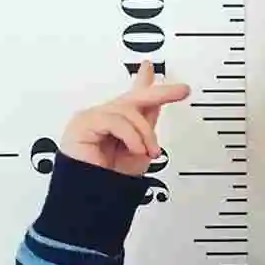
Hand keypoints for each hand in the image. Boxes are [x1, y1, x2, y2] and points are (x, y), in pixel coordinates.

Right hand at [60, 60, 190, 175]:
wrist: (97, 197)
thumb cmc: (113, 180)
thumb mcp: (142, 150)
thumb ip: (147, 127)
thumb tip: (157, 104)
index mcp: (120, 125)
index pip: (132, 97)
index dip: (143, 80)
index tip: (150, 66)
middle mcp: (106, 117)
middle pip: (134, 97)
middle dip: (161, 92)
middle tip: (181, 91)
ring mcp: (93, 118)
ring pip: (129, 111)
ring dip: (144, 134)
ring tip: (148, 151)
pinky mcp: (83, 123)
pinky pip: (115, 120)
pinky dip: (131, 136)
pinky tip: (135, 149)